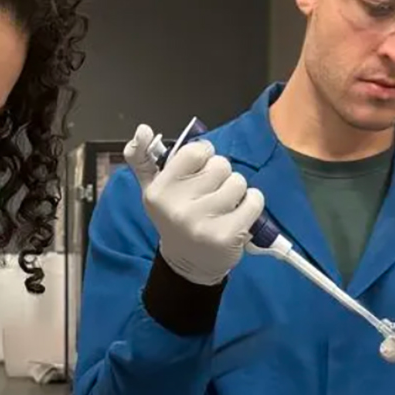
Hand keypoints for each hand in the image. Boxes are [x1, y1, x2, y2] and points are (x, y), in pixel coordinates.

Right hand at [124, 124, 264, 285]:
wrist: (188, 264)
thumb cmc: (174, 218)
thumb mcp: (153, 190)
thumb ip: (143, 159)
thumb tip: (141, 129)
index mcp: (159, 191)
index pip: (196, 151)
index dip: (205, 158)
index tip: (199, 173)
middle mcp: (177, 207)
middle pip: (221, 165)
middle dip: (221, 177)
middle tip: (210, 196)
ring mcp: (201, 223)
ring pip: (239, 182)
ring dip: (237, 192)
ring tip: (223, 207)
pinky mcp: (226, 235)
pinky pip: (254, 201)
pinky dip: (251, 205)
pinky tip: (237, 216)